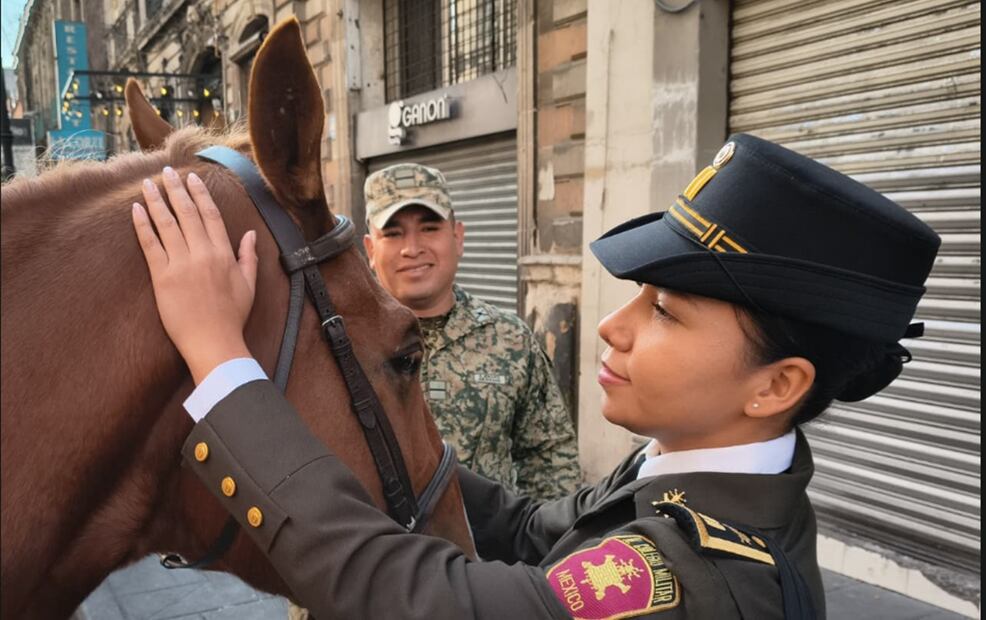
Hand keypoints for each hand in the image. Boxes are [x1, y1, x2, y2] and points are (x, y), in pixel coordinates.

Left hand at [132, 166, 257, 383]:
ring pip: (166, 223)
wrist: (214, 342)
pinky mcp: (162, 277)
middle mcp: (202, 253)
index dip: (200, 194)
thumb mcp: (249, 285)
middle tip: (167, 172)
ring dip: (156, 200)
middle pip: (186, 213)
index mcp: (224, 253)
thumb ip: (249, 257)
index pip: (210, 215)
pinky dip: (142, 225)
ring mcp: (181, 264)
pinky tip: (136, 210)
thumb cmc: (232, 317)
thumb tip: (250, 235)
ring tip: (148, 184)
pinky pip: (150, 245)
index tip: (192, 178)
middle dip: (176, 189)